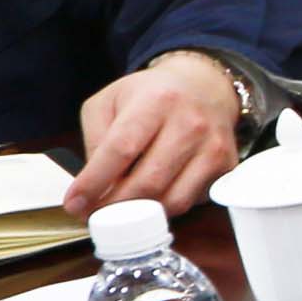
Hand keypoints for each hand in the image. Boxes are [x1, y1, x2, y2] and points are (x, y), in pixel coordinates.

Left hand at [73, 52, 249, 219]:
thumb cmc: (151, 95)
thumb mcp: (110, 101)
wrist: (204, 86)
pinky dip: (167, 207)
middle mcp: (190, 123)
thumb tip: (92, 185)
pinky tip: (152, 197)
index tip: (74, 203)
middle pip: (148, 181)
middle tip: (94, 214)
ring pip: (172, 200)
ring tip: (120, 210)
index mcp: (156, 100)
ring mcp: (213, 146)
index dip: (94, 181)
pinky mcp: (226, 166)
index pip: (121, 149)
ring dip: (140, 214)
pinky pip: (191, 201)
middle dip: (114, 206)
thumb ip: (95, 138)